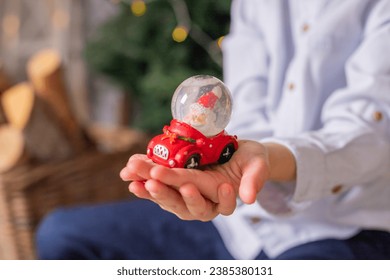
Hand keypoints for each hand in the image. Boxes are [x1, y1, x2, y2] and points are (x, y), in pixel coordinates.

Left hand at [120, 140, 274, 220]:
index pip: (206, 200)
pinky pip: (158, 187)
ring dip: (147, 186)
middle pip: (181, 204)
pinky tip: (129, 172)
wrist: (240, 155)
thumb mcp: (259, 165)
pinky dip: (143, 180)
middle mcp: (202, 201)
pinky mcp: (176, 186)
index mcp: (220, 198)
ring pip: (165, 196)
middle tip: (150, 180)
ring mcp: (187, 195)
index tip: (188, 185)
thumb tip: (249, 198)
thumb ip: (256, 179)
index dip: (195, 195)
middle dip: (165, 191)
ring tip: (131, 174)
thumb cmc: (252, 160)